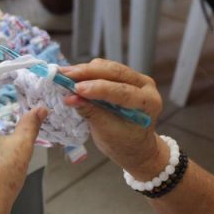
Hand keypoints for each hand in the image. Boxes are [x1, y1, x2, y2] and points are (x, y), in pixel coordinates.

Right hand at [61, 58, 167, 179]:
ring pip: (108, 67)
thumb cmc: (124, 144)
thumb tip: (70, 98)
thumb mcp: (107, 132)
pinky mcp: (124, 77)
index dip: (98, 88)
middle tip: (64, 75)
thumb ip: (91, 113)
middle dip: (87, 73)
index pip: (123, 91)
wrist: (134, 147)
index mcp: (149, 102)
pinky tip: (73, 75)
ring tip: (64, 74)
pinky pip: (105, 69)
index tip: (76, 88)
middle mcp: (146, 85)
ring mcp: (136, 79)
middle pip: (115, 72)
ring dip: (85, 70)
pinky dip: (88, 72)